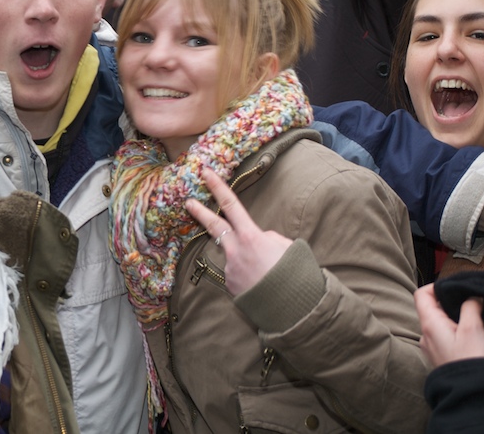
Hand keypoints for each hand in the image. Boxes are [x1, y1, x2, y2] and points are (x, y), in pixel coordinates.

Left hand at [185, 169, 292, 294]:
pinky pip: (238, 273)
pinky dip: (248, 274)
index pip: (231, 205)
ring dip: (244, 258)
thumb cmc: (295, 274)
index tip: (205, 173)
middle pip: (214, 225)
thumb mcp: (287, 246)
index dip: (218, 187)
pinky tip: (261, 282)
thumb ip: (269, 238)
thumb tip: (259, 240)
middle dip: (200, 212)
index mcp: (251, 237)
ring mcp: (230, 269)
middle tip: (188, 201)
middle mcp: (236, 251)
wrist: (292, 308)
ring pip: (233, 254)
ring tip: (265, 270)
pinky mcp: (230, 285)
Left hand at [415, 284, 483, 367]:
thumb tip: (470, 297)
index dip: (435, 286)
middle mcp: (425, 335)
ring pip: (437, 324)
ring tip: (470, 320)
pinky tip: (467, 337)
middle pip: (430, 309)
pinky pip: (442, 337)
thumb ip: (470, 307)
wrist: (472, 392)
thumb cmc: (470, 361)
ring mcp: (430, 347)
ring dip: (451, 318)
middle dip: (447, 303)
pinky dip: (452, 331)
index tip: (452, 287)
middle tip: (467, 303)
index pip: (421, 295)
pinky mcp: (439, 357)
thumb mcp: (473, 328)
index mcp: (429, 324)